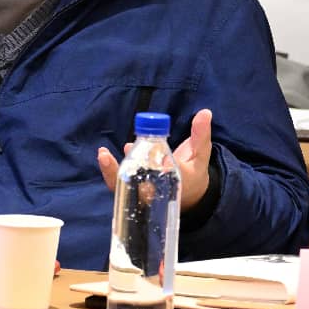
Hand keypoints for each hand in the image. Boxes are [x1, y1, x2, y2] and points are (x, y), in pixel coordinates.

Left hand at [97, 109, 213, 210]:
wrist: (186, 196)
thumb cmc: (193, 173)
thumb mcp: (200, 154)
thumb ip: (201, 134)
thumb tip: (205, 112)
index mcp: (177, 182)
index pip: (167, 176)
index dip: (161, 168)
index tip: (161, 160)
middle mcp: (158, 190)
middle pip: (142, 185)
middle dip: (131, 171)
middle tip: (127, 150)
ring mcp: (144, 192)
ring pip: (126, 186)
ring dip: (113, 172)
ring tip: (104, 155)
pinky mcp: (133, 191)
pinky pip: (119, 185)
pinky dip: (110, 172)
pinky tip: (103, 156)